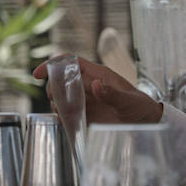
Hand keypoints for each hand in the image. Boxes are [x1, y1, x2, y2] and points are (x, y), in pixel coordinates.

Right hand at [33, 56, 161, 123]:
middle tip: (55, 99)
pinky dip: (62, 117)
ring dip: (57, 104)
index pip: (71, 62)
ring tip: (63, 113)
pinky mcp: (87, 115)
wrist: (147, 123)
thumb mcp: (129, 101)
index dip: (54, 64)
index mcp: (98, 74)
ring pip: (62, 97)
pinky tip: (66, 122)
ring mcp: (87, 100)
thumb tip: (95, 85)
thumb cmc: (141, 107)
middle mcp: (89, 85)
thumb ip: (112, 94)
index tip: (39, 73)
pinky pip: (68, 113)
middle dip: (53, 87)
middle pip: (62, 80)